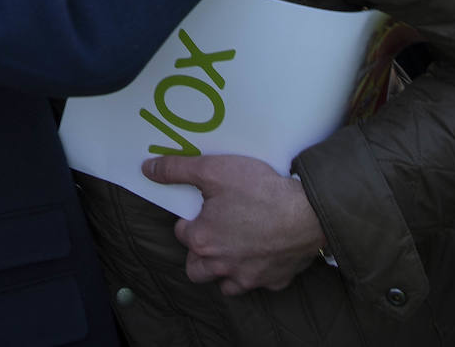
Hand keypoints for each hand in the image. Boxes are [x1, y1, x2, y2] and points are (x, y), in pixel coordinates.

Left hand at [142, 154, 323, 293]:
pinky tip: (261, 252)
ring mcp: (249, 277)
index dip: (188, 219)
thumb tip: (147, 169)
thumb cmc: (258, 190)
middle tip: (211, 231)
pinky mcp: (273, 280)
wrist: (306, 212)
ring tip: (231, 246)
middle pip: (196, 269)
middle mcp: (222, 265)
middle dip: (198, 253)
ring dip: (222, 270)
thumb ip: (176, 170)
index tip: (200, 207)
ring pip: (225, 284)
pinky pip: (258, 283)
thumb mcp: (212, 169)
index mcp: (203, 240)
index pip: (181, 233)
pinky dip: (255, 272)